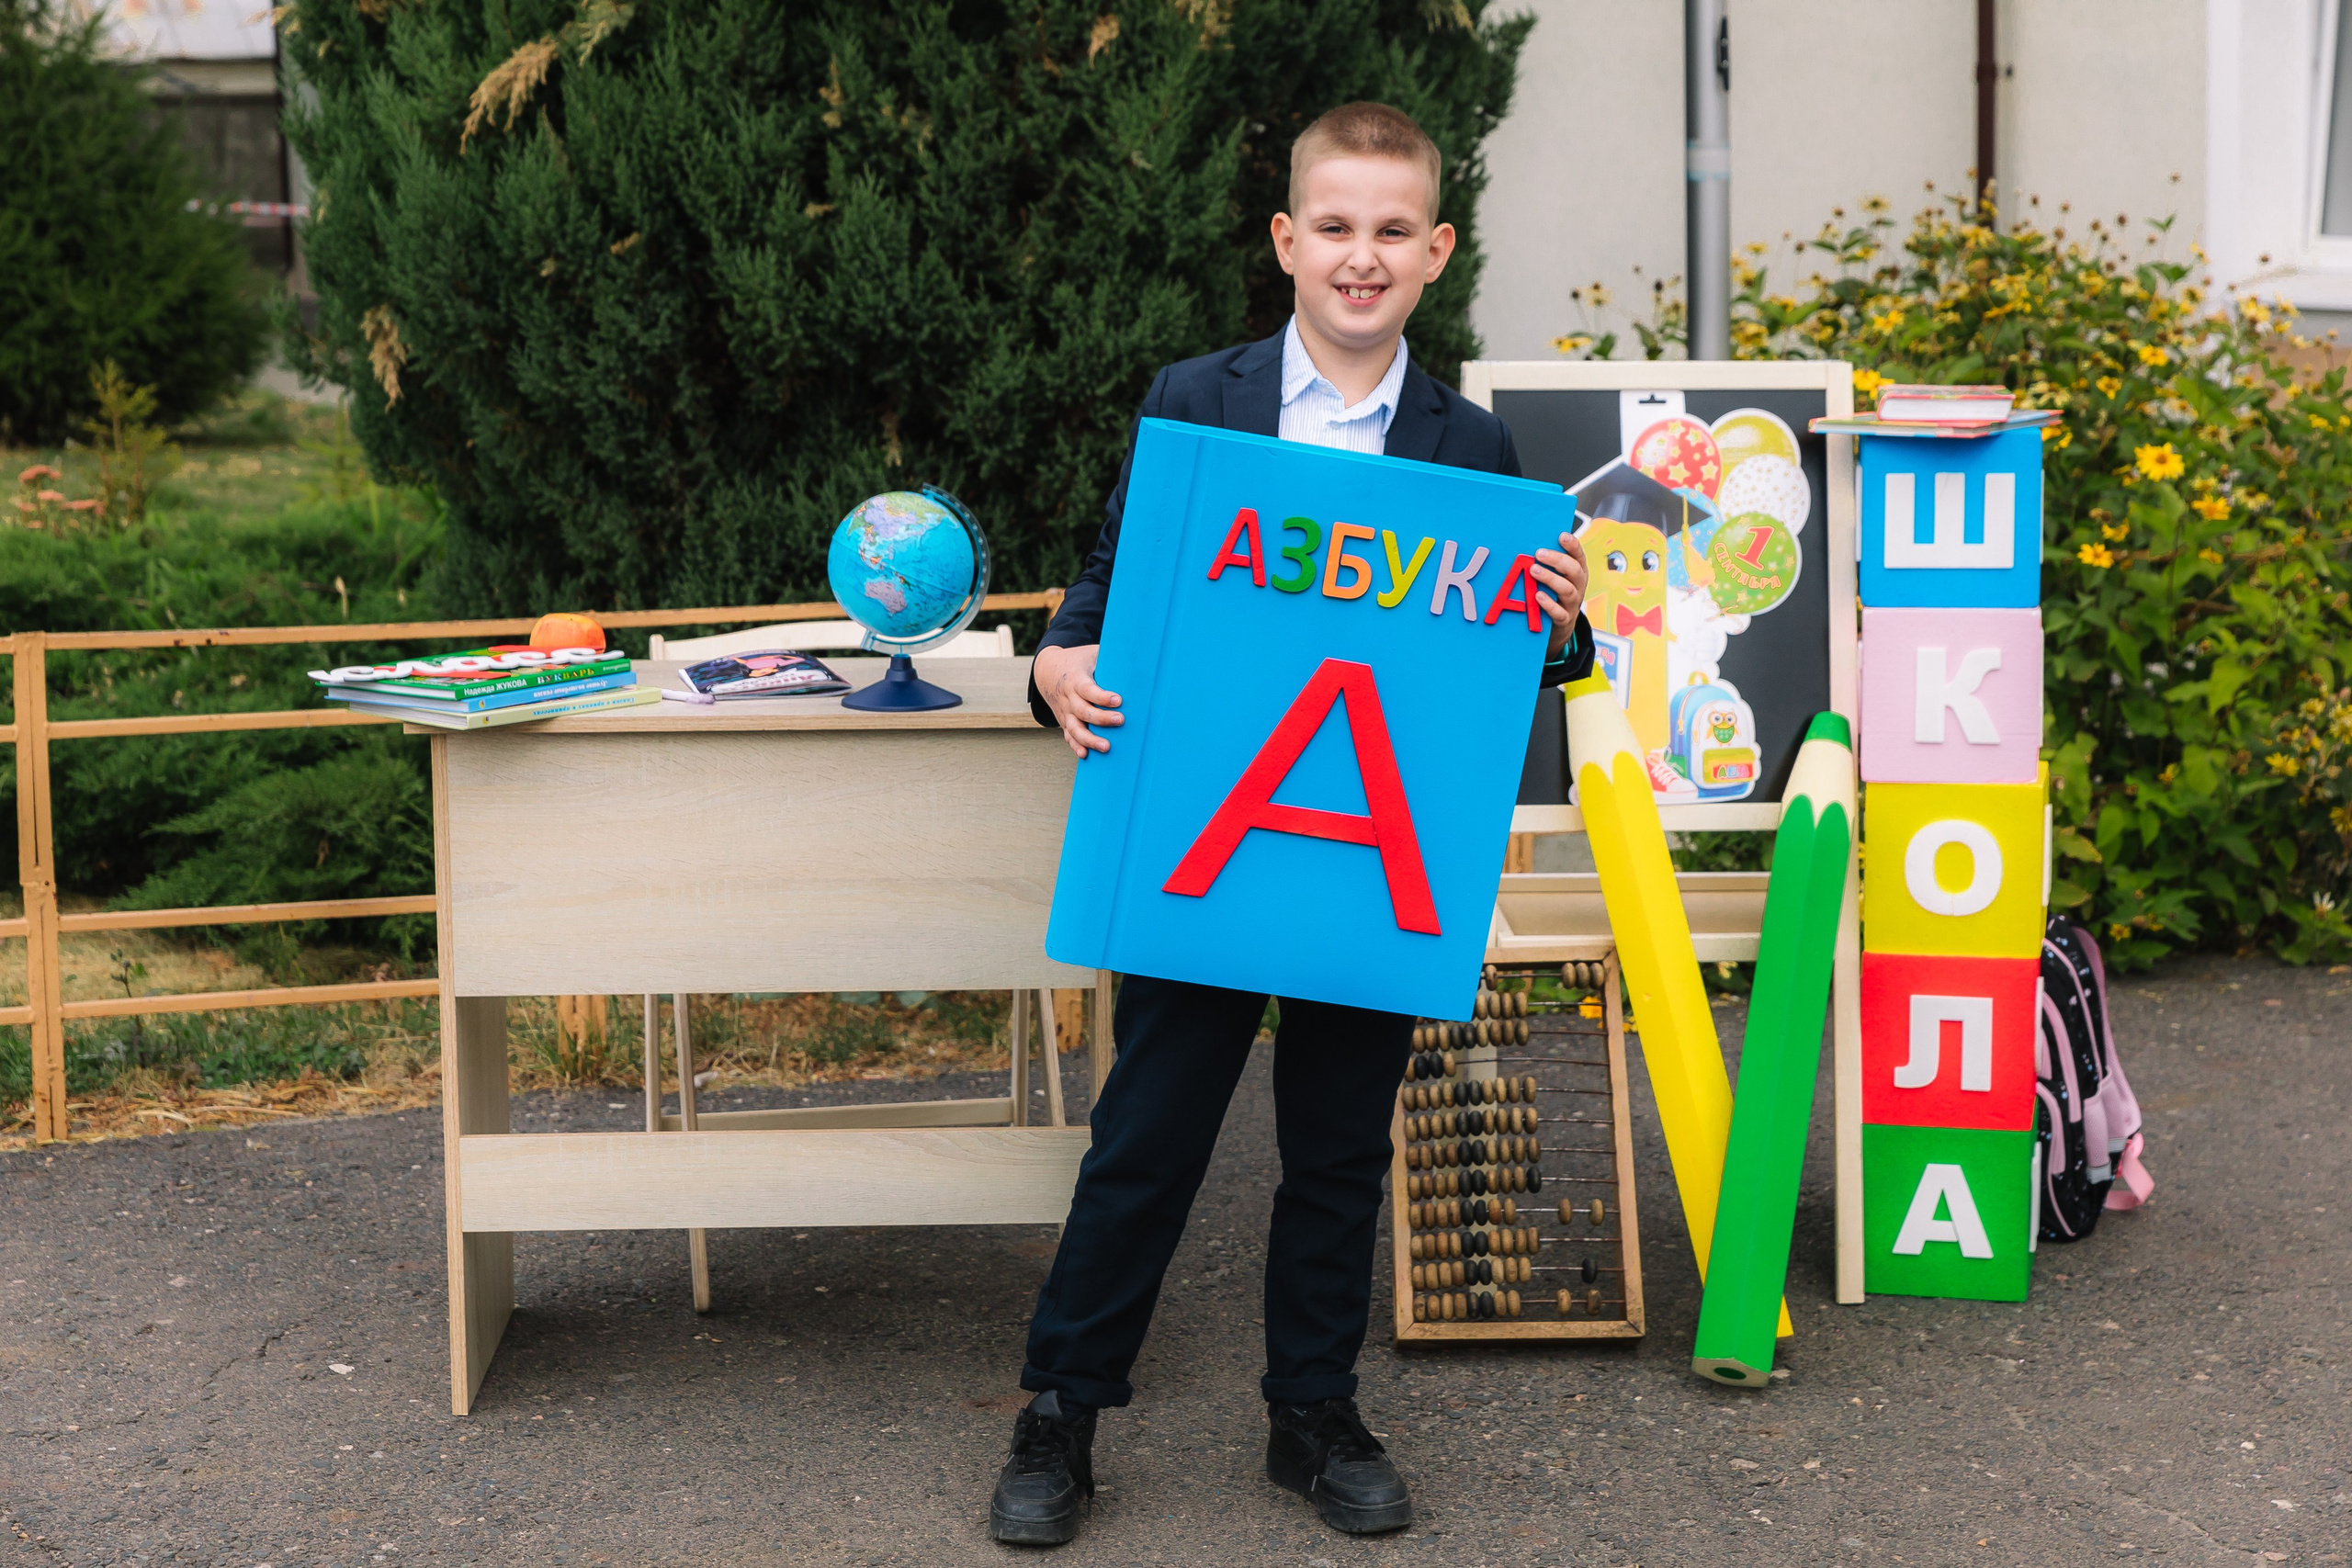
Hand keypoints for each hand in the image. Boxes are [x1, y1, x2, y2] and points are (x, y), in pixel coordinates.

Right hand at [1034, 642, 1121, 756]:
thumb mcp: (1091, 653)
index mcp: (1076, 680)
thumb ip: (1111, 655)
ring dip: (1089, 740)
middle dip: (1101, 719)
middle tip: (1121, 721)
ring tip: (1107, 747)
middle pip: (1083, 711)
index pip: (1088, 690)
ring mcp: (1065, 712)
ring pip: (1075, 728)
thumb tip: (1140, 652)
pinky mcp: (1064, 721)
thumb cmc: (1078, 661)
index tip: (1118, 700)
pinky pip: (1069, 736)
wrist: (1047, 671)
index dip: (1102, 696)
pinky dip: (1075, 746)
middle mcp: (1069, 697)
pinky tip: (1085, 755)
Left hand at [1531, 530, 1589, 657]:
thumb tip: (1531, 544)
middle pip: (1574, 571)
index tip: (1562, 536)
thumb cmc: (1554, 594)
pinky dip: (1548, 604)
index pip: (1579, 556)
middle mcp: (1578, 586)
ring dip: (1550, 578)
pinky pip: (1559, 612)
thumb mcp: (1557, 577)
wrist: (1560, 626)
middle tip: (1539, 553)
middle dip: (1557, 560)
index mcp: (1578, 573)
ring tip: (1534, 570)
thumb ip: (1549, 564)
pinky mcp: (1564, 619)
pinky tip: (1537, 596)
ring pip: (1566, 589)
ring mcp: (1572, 603)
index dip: (1573, 546)